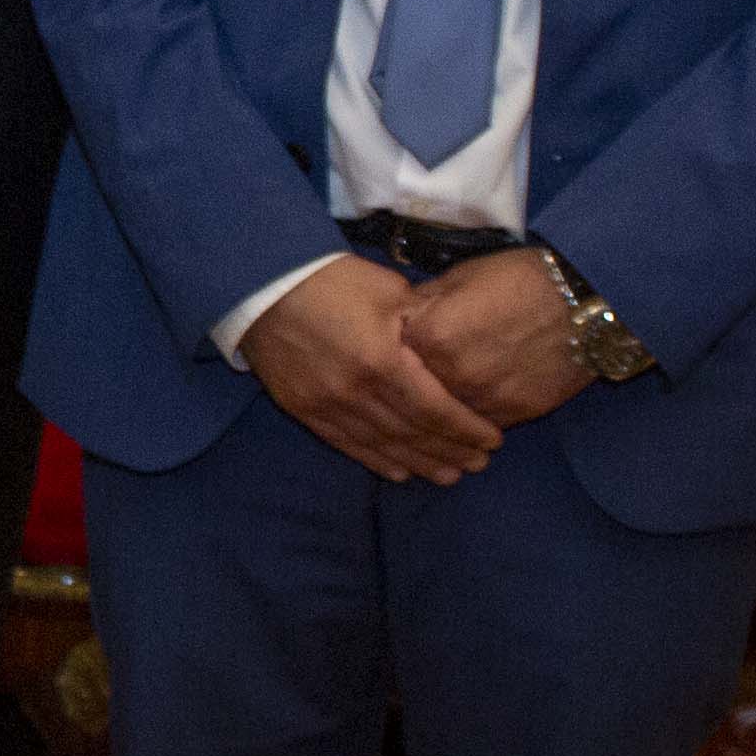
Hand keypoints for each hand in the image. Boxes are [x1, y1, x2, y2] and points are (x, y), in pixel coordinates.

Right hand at [241, 256, 501, 482]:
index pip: (434, 409)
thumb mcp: (389, 290)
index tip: (493, 440)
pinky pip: (346, 443)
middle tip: (479, 464)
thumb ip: (424, 325)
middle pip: (411, 433)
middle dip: (450, 451)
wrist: (261, 284)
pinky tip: (400, 472)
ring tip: (449, 475)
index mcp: (382, 361)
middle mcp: (354, 392)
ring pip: (381, 445)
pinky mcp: (303, 409)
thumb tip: (451, 352)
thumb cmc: (332, 279)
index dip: (466, 429)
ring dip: (418, 463)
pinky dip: (375, 460)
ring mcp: (325, 405)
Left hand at [400, 247, 596, 430]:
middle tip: (396, 398)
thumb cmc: (520, 279)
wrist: (585, 301)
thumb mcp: (461, 278)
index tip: (381, 361)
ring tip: (430, 414)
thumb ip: (423, 304)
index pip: (388, 357)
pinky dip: (469, 423)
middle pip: (412, 395)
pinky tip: (463, 421)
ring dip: (435, 417)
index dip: (385, 358)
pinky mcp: (514, 414)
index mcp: (430, 334)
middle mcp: (451, 373)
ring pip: (444, 418)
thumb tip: (396, 318)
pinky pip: (478, 426)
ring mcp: (483, 398)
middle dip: (404, 394)